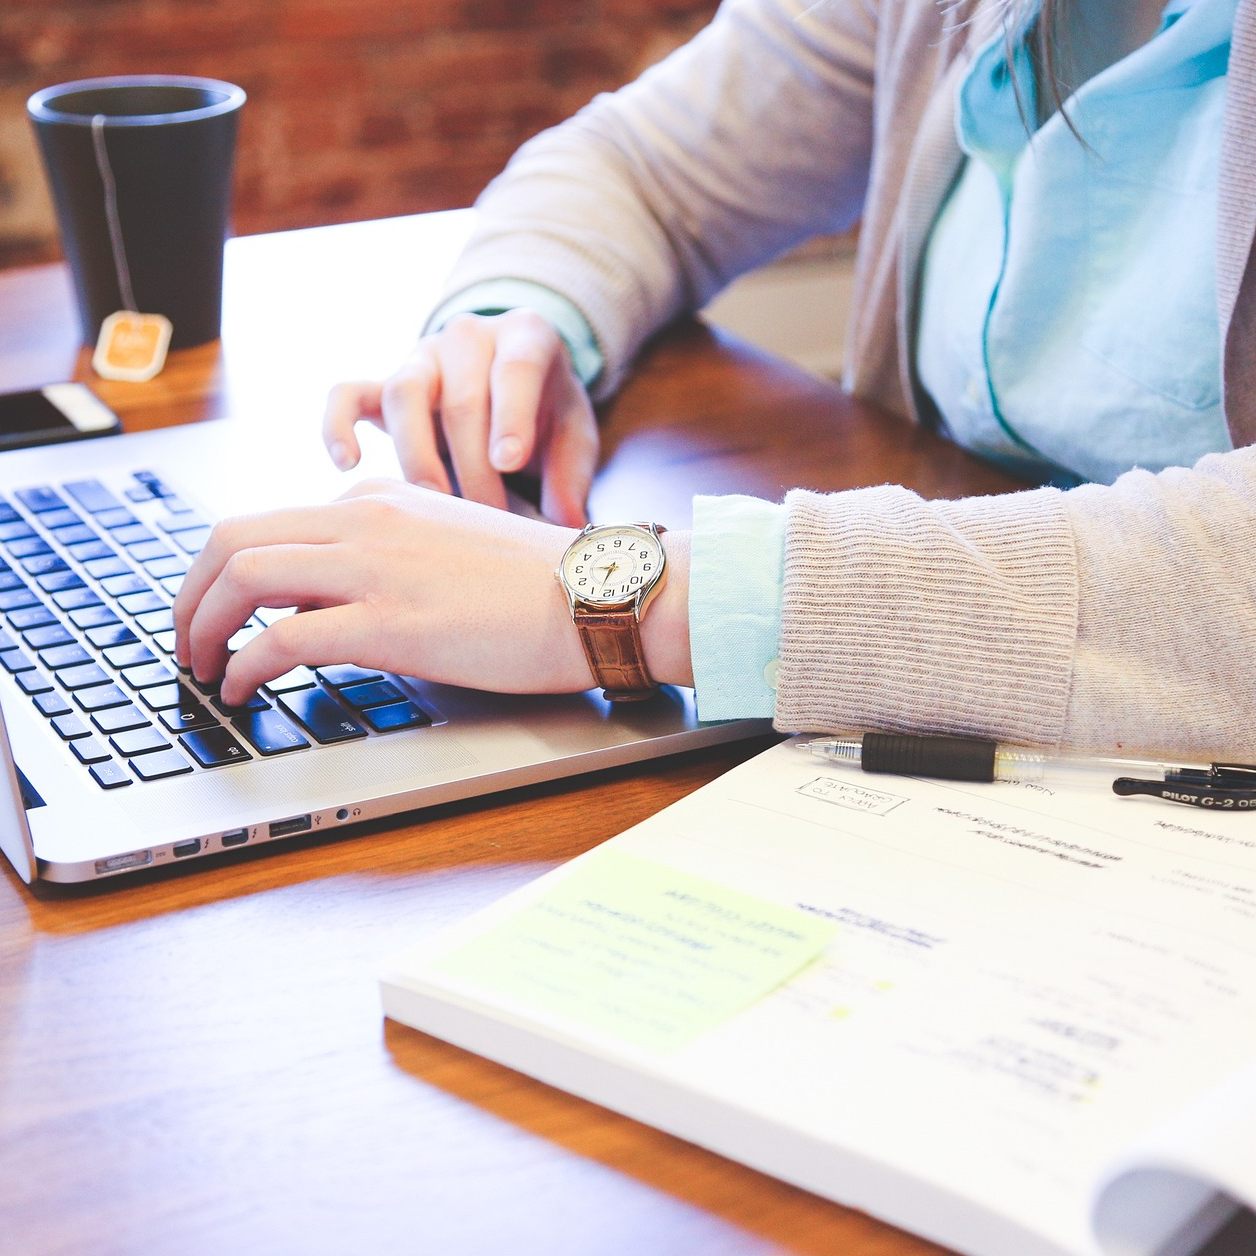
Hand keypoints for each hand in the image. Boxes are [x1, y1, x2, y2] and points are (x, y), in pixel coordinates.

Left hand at [173, 479, 596, 706]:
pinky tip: (243, 690)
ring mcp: (375, 567)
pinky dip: (243, 666)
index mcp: (379, 500)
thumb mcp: (446, 546)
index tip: (220, 612)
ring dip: (202, 626)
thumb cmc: (537, 583)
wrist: (596, 594)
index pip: (271, 524)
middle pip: (233, 538)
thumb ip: (384, 559)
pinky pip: (283, 638)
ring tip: (202, 668)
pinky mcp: (389, 622)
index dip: (226, 574)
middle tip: (186, 640)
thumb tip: (325, 604)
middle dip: (190, 593)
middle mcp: (365, 520)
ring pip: (243, 577)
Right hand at [323, 309, 598, 526]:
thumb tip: (567, 526)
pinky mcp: (383, 384)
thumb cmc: (548, 414)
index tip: (509, 462)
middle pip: (461, 398)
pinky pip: (347, 394)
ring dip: (418, 457)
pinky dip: (338, 425)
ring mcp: (422, 358)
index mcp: (526, 336)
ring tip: (435, 506)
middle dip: (473, 466)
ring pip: (404, 394)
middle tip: (488, 518)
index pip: (516, 368)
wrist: (513, 383)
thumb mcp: (574, 435)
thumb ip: (572, 476)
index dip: (511, 416)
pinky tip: (348, 465)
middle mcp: (469, 337)